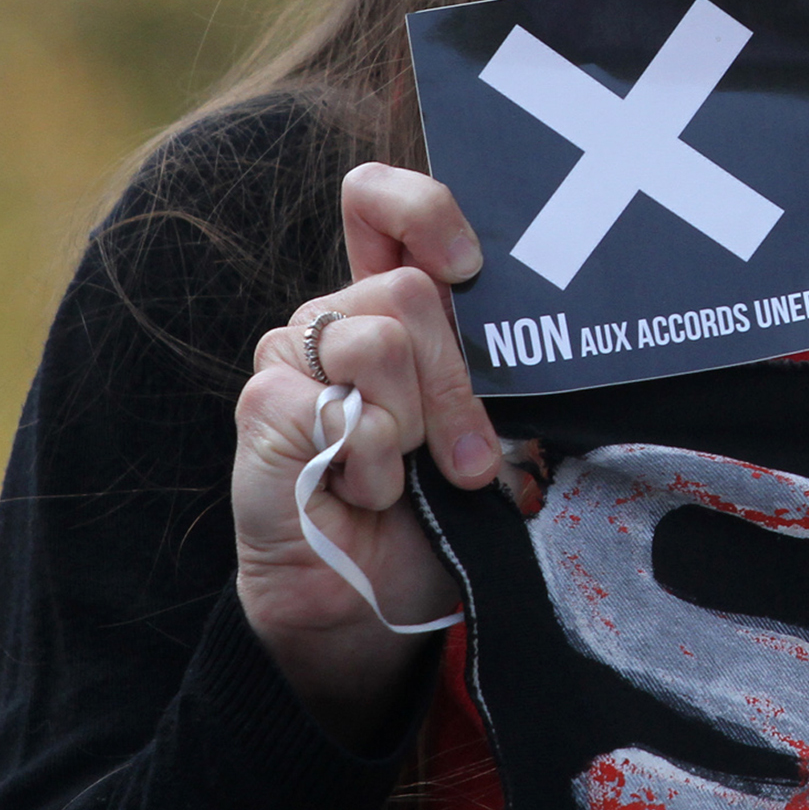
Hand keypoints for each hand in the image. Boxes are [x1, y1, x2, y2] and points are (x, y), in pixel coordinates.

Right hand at [232, 163, 497, 748]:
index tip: (465, 264)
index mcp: (392, 307)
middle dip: (456, 386)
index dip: (421, 207)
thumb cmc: (433, 515)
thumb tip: (544, 331)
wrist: (371, 606)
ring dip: (412, 430)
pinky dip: (369, 463)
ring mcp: (292, 358)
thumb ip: (496, 372)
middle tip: (462, 460)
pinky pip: (338, 405)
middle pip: (410, 288)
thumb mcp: (488, 432)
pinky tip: (358, 492)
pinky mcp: (263, 407)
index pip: (380, 203)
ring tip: (397, 477)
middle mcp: (339, 319)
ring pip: (379, 341)